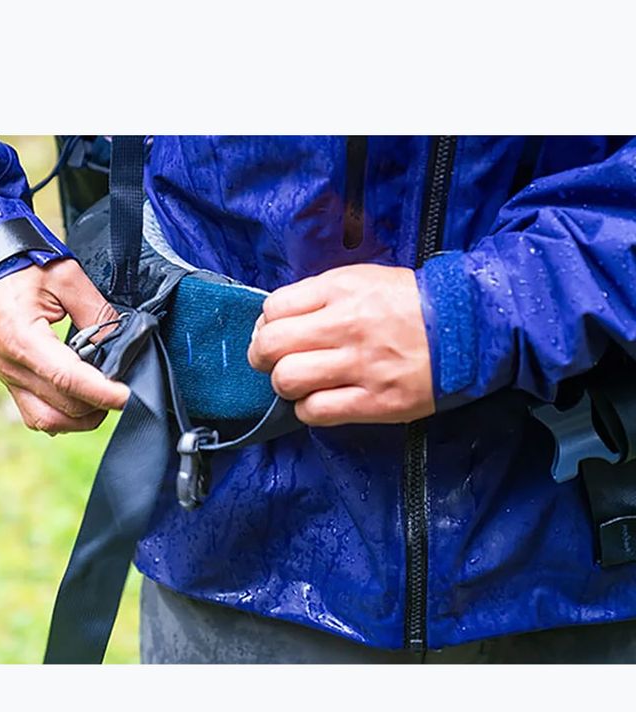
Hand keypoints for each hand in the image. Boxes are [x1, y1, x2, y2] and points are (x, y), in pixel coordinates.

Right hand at [0, 259, 128, 433]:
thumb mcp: (65, 277)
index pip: (68, 379)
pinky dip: (62, 416)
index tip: (128, 396)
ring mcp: (8, 379)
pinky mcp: (10, 383)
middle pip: (64, 406)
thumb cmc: (18, 269)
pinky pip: (36, 415)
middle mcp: (12, 366)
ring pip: (49, 421)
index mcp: (23, 339)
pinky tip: (79, 399)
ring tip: (103, 396)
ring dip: (82, 417)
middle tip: (122, 387)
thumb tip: (120, 342)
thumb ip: (96, 310)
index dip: (102, 392)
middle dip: (99, 403)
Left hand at [247, 264, 434, 425]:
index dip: (266, 324)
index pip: (274, 308)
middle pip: (271, 345)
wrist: (470, 327)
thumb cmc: (412, 303)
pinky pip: (316, 411)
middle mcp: (346, 326)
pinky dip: (307, 409)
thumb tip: (277, 318)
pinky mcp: (374, 401)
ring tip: (300, 382)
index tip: (275, 333)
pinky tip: (320, 400)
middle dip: (262, 356)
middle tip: (274, 362)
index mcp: (341, 290)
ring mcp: (360, 366)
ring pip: (288, 380)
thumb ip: (320, 295)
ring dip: (285, 384)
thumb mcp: (364, 279)